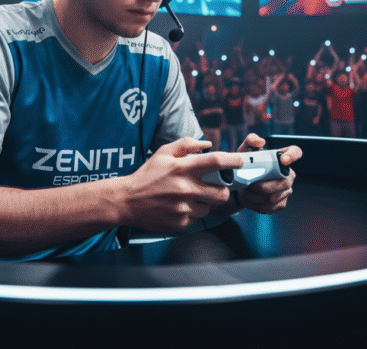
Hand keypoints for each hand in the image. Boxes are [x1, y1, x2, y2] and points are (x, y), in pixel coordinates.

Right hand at [120, 137, 242, 231]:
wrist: (127, 201)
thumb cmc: (147, 175)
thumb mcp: (163, 153)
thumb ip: (186, 144)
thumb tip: (208, 144)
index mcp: (183, 168)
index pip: (216, 162)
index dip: (233, 160)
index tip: (239, 161)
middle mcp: (185, 188)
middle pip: (221, 192)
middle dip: (221, 189)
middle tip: (213, 187)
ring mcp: (183, 208)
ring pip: (209, 207)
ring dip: (203, 202)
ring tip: (187, 197)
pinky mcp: (180, 222)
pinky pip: (196, 218)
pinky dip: (190, 212)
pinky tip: (177, 207)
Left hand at [236, 134, 301, 213]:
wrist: (240, 183)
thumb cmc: (246, 165)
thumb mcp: (244, 150)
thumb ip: (250, 140)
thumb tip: (260, 141)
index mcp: (282, 157)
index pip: (295, 152)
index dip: (292, 156)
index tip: (283, 160)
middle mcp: (288, 174)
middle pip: (283, 182)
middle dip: (262, 186)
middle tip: (247, 185)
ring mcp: (286, 190)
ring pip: (273, 197)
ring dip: (255, 197)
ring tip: (244, 192)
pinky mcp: (280, 203)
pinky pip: (270, 208)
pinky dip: (255, 205)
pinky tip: (248, 200)